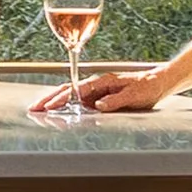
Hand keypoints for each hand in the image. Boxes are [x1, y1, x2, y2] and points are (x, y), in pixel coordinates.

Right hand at [32, 65, 165, 116]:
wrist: (157, 83)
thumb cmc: (146, 88)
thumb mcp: (133, 96)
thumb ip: (115, 101)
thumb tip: (98, 105)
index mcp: (102, 82)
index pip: (76, 91)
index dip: (61, 99)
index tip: (48, 107)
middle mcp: (96, 84)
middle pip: (67, 90)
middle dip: (49, 98)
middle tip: (33, 108)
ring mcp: (96, 89)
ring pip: (70, 93)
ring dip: (53, 100)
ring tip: (39, 108)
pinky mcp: (98, 95)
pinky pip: (78, 98)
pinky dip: (64, 102)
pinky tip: (57, 108)